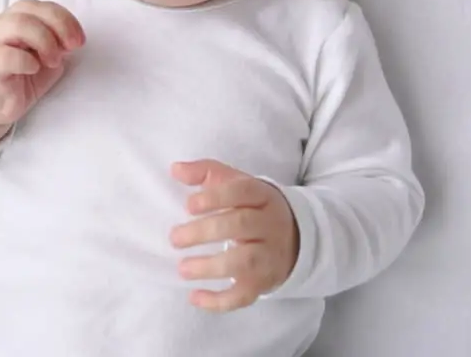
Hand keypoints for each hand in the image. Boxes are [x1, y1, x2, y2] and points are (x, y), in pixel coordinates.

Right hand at [0, 0, 84, 156]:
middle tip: (72, 47)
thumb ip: (58, 44)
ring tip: (53, 61)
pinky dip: (26, 60)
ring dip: (44, 41)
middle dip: (58, 25)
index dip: (64, 18)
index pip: (40, 6)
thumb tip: (71, 39)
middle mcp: (0, 26)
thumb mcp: (46, 59)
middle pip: (29, 8)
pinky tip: (34, 69)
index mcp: (15, 20)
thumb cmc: (19, 80)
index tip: (80, 39)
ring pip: (17, 24)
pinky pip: (6, 55)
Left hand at [169, 159, 298, 311]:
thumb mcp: (236, 184)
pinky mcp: (264, 282)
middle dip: (205, 232)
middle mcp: (270, 225)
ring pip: (245, 262)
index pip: (242, 191)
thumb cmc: (252, 207)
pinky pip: (245, 295)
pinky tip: (195, 297)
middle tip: (175, 238)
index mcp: (262, 196)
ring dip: (211, 267)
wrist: (295, 237)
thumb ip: (206, 172)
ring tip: (182, 268)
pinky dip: (220, 301)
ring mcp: (269, 255)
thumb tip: (175, 169)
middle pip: (241, 225)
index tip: (188, 205)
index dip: (216, 197)